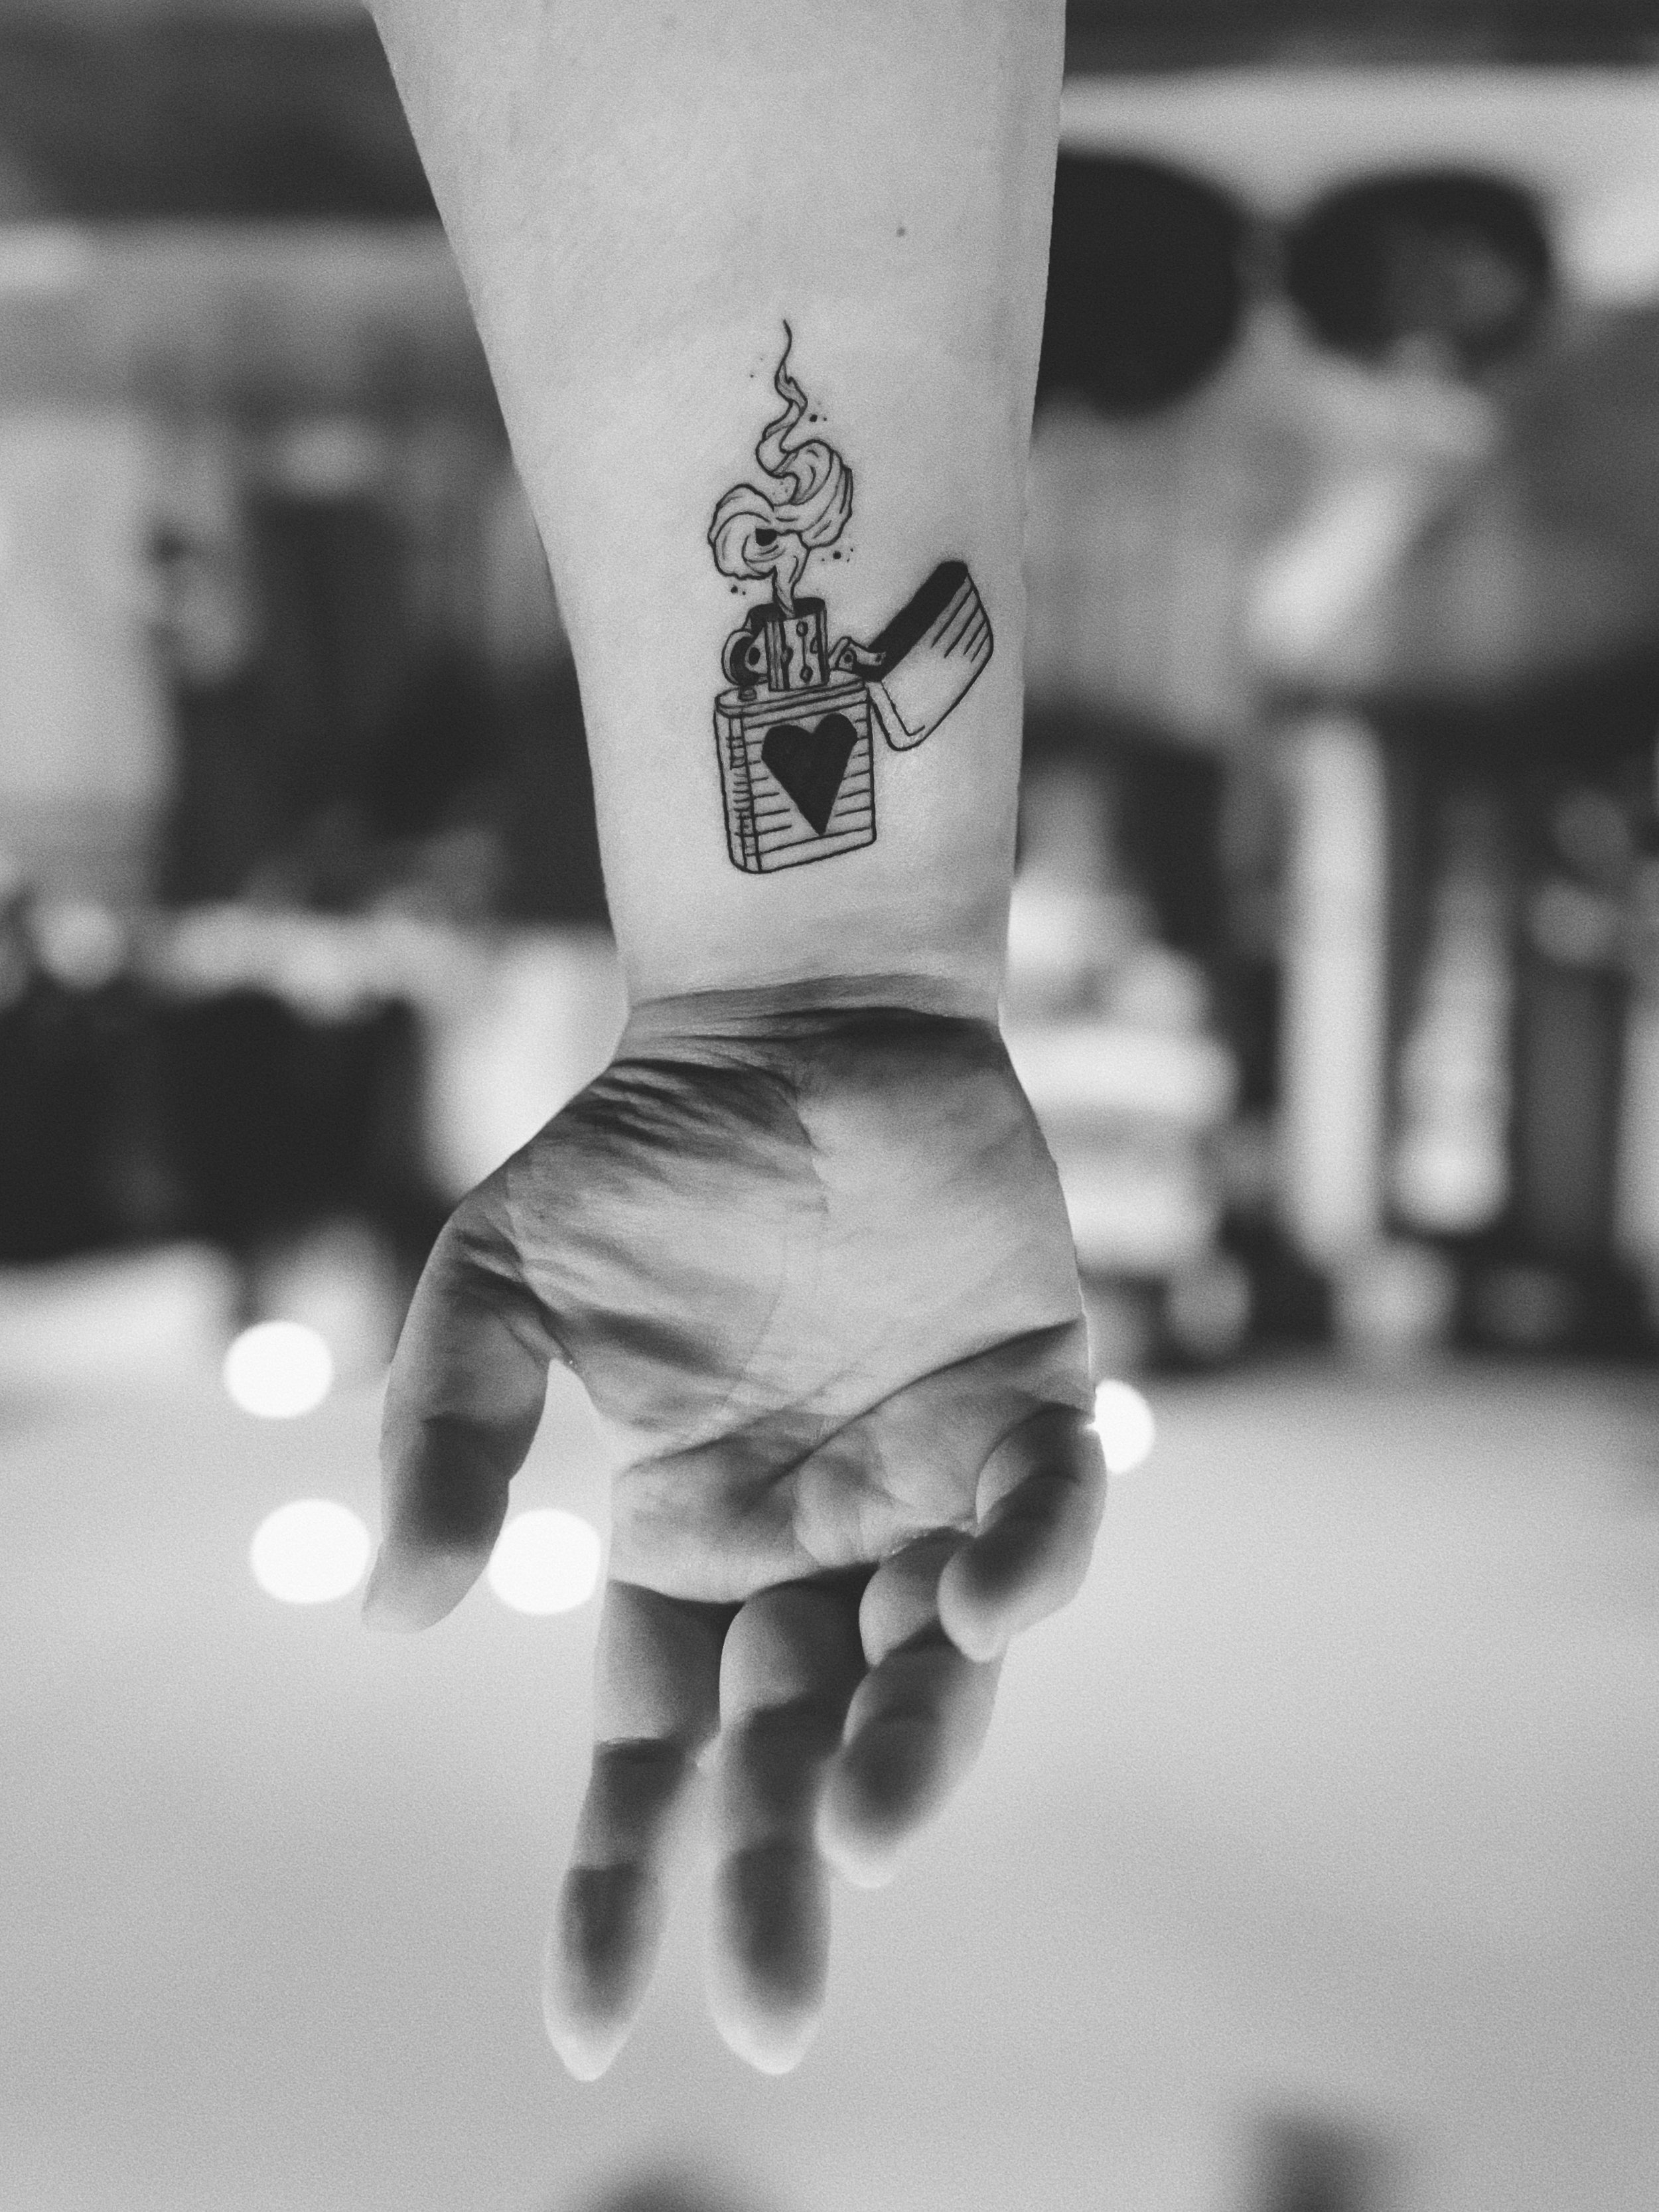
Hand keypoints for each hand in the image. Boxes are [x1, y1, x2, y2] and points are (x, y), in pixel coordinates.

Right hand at [364, 982, 1104, 2075]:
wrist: (798, 1024)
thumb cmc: (646, 1151)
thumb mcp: (500, 1282)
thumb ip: (446, 1431)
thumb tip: (396, 1612)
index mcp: (687, 1538)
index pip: (651, 1742)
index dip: (621, 1879)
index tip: (593, 2021)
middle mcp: (812, 1540)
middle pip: (795, 1742)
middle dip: (775, 1877)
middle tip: (771, 2014)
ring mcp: (926, 1481)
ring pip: (933, 1665)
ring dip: (910, 1753)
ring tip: (867, 1831)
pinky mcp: (1031, 1405)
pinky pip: (1042, 1518)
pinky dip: (1025, 1566)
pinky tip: (981, 1596)